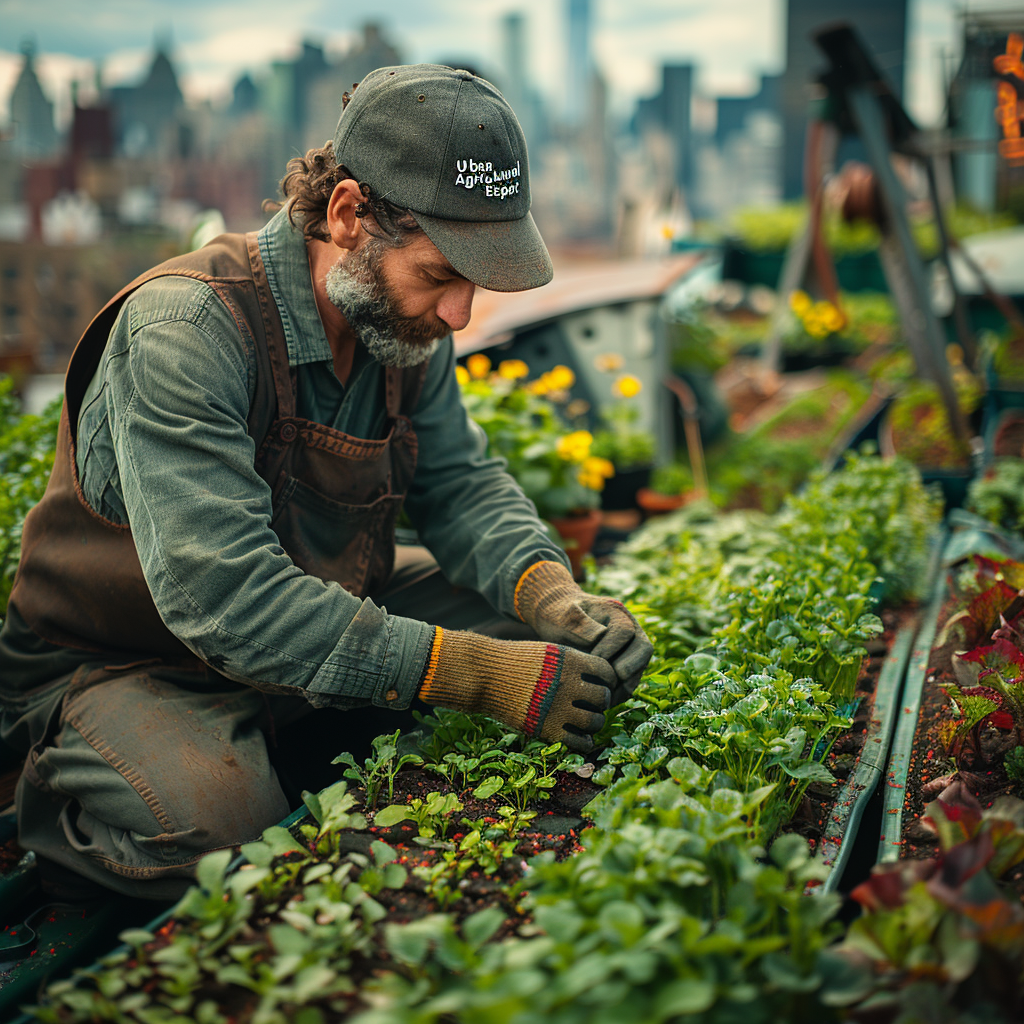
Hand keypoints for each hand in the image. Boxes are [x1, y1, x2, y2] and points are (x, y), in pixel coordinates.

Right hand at [417, 628, 613, 752]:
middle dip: (601, 702)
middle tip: (593, 705)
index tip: (599, 685)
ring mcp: (558, 708)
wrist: (484, 675)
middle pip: (604, 698)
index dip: (606, 680)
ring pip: (595, 722)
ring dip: (594, 723)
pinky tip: (578, 738)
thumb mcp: (547, 652)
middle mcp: (569, 684)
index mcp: (571, 661)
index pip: (607, 673)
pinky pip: (579, 742)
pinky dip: (584, 742)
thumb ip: (573, 663)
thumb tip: (597, 677)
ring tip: (586, 721)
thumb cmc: (515, 661)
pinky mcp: (547, 729)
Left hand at [514, 561, 652, 703]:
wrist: (557, 625)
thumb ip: (578, 623)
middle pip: (644, 649)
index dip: (608, 648)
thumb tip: (599, 636)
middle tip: (601, 680)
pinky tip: (597, 702)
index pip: (624, 632)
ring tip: (598, 696)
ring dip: (622, 687)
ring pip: (639, 669)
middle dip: (624, 668)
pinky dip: (617, 695)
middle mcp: (632, 630)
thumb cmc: (558, 618)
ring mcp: (632, 650)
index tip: (589, 659)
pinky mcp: (627, 668)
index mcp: (617, 614)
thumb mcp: (563, 616)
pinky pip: (630, 684)